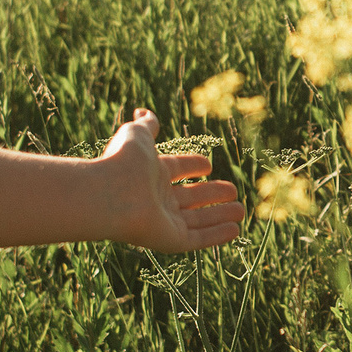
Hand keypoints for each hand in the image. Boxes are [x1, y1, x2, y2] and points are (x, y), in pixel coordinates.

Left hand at [101, 109, 242, 252]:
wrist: (110, 192)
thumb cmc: (124, 161)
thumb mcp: (137, 135)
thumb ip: (146, 125)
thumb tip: (143, 111)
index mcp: (151, 174)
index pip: (177, 169)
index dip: (192, 166)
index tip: (207, 166)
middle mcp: (157, 199)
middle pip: (190, 198)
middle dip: (211, 195)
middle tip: (232, 191)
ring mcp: (164, 222)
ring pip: (197, 220)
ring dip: (220, 216)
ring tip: (241, 211)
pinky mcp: (171, 240)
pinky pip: (198, 239)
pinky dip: (216, 236)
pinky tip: (235, 230)